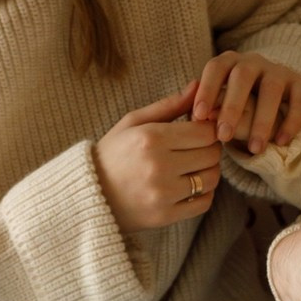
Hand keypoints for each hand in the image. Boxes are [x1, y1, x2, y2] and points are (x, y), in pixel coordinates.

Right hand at [94, 83, 220, 233]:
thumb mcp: (134, 122)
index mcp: (151, 138)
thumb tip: (197, 85)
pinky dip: (203, 193)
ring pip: (212, 178)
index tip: (199, 129)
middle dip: (209, 148)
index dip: (208, 128)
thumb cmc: (113, 153)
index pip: (205, 131)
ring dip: (208, 170)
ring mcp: (162, 194)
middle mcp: (159, 167)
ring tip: (193, 166)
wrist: (87, 195)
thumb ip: (169, 105)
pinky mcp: (165, 216)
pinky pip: (204, 203)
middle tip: (196, 147)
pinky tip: (189, 185)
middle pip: (212, 154)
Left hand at [193, 51, 300, 151]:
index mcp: (229, 62)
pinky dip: (291, 121)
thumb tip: (197, 118)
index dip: (207, 89)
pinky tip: (281, 142)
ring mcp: (278, 71)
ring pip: (271, 89)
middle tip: (223, 136)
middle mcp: (253, 62)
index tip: (200, 116)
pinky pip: (299, 99)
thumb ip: (207, 110)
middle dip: (232, 106)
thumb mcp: (219, 105)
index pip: (216, 68)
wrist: (272, 103)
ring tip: (254, 148)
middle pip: (242, 76)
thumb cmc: (236, 107)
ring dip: (262, 120)